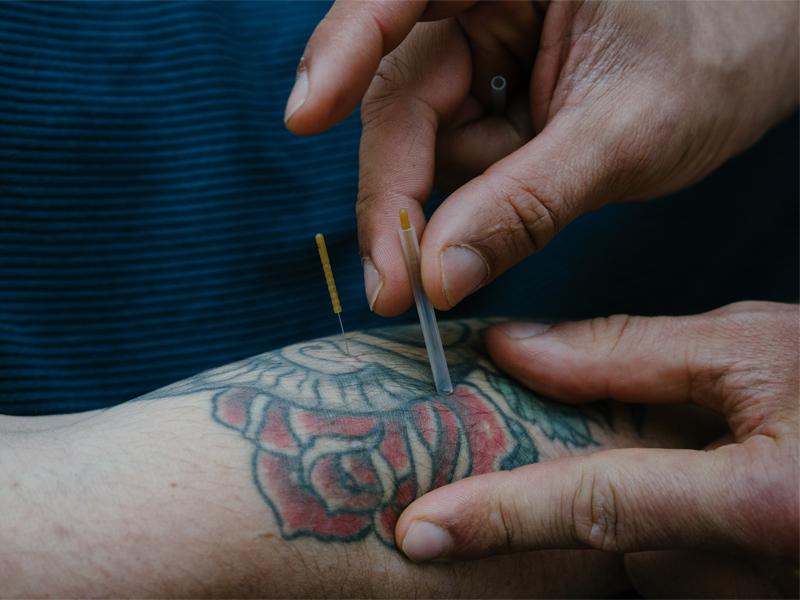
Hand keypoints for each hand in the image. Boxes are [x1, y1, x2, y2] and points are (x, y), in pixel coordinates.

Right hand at [286, 1, 797, 314]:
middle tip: (394, 286)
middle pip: (397, 93)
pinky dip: (467, 201)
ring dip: (441, 206)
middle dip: (396, 196)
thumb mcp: (624, 136)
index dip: (342, 49)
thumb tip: (435, 277)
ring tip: (486, 235)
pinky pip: (449, 154)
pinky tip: (494, 218)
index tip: (305, 116)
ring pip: (418, 137)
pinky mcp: (483, 91)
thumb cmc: (711, 62)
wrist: (751, 58)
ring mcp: (475, 47)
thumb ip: (525, 204)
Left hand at [393, 301, 798, 597]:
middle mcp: (765, 579)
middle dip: (600, 486)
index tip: (417, 531)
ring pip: (647, 566)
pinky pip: (681, 577)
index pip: (597, 506)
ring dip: (644, 512)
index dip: (500, 517)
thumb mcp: (750, 348)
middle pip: (617, 542)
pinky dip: (674, 537)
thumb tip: (511, 349)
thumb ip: (623, 355)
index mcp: (766, 505)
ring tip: (716, 457)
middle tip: (650, 432)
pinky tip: (718, 486)